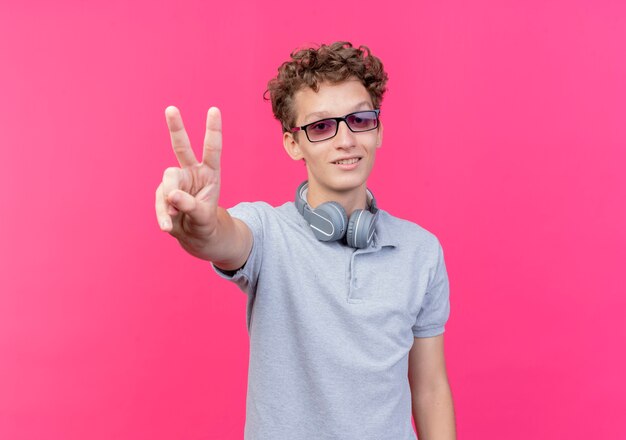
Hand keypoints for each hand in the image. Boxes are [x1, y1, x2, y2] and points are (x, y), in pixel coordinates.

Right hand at [155, 106, 221, 245]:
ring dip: (169, 202)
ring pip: (168, 182)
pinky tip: (167, 227)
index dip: (213, 130)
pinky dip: (162, 215)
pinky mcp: (163, 193)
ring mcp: (176, 181)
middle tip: (171, 109)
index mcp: (210, 173)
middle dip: (176, 128)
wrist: (194, 234)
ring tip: (173, 218)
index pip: (212, 149)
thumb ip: (191, 206)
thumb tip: (172, 195)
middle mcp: (192, 172)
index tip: (214, 110)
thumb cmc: (205, 222)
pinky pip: (160, 201)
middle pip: (182, 147)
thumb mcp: (204, 217)